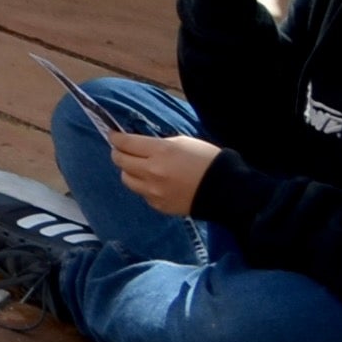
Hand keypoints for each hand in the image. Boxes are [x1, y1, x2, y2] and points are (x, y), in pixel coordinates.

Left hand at [104, 125, 225, 213]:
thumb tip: (140, 145)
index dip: (116, 138)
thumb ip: (157, 144)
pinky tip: (156, 182)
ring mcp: (155, 191)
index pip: (125, 143)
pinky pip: (142, 194)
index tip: (114, 135)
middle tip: (124, 149)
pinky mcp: (160, 206)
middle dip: (119, 153)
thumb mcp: (182, 142)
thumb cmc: (207, 160)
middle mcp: (152, 172)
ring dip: (129, 171)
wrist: (227, 191)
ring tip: (139, 167)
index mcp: (160, 152)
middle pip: (120, 161)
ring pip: (127, 179)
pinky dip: (144, 186)